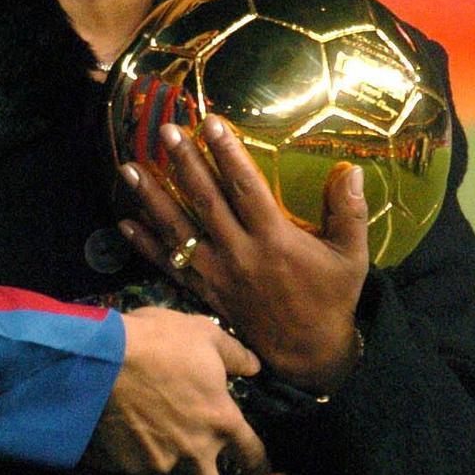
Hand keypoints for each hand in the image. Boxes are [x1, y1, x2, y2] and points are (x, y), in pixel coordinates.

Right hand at [89, 306, 264, 474]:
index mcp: (221, 420)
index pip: (254, 458)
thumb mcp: (202, 332)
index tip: (255, 473)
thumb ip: (234, 353)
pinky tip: (115, 461)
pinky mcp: (123, 469)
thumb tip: (253, 365)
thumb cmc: (152, 340)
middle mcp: (195, 452)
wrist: (96, 357)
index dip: (259, 470)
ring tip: (147, 467)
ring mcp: (158, 465)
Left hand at [118, 116, 367, 392]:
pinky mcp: (204, 291)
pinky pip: (169, 265)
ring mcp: (218, 272)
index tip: (211, 123)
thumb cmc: (331, 297)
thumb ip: (350, 212)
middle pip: (206, 201)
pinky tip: (123, 222)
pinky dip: (145, 245)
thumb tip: (351, 168)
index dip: (228, 154)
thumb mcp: (351, 256)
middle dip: (184, 164)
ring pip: (178, 230)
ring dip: (151, 198)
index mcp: (275, 239)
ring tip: (128, 169)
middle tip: (165, 131)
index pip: (247, 188)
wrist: (307, 351)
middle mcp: (240, 252)